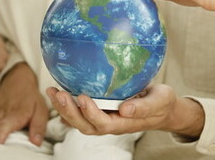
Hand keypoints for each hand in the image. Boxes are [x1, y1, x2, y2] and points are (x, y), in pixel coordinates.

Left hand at [46, 84, 204, 137]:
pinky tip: (58, 90)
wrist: (161, 106)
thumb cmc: (162, 102)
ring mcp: (103, 118)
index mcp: (123, 123)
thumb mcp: (160, 101)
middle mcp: (110, 123)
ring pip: (78, 120)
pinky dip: (67, 104)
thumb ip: (144, 107)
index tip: (82, 97)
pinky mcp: (99, 110)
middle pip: (84, 125)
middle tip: (59, 93)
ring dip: (63, 108)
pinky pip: (79, 111)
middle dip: (69, 111)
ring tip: (52, 91)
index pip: (102, 123)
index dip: (90, 113)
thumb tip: (125, 109)